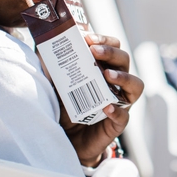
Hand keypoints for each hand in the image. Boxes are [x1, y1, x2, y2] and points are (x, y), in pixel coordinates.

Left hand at [60, 33, 142, 166]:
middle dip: (111, 53)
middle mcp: (117, 83)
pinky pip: (124, 117)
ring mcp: (120, 103)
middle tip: (94, 52)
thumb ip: (54, 67)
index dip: (105, 40)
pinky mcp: (117, 124)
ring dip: (123, 77)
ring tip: (107, 75)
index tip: (88, 38)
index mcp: (105, 68)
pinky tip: (106, 108)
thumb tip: (41, 46)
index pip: (114, 48)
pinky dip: (117, 111)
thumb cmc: (65, 107)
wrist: (64, 138)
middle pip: (125, 61)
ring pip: (135, 86)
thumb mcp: (57, 84)